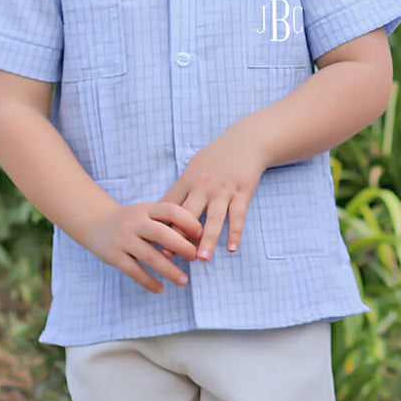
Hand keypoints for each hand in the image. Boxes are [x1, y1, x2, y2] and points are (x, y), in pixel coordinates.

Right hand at [82, 201, 202, 293]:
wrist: (96, 222)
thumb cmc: (132, 219)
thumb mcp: (147, 212)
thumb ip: (167, 220)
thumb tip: (199, 235)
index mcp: (146, 209)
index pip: (170, 211)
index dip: (187, 221)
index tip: (201, 233)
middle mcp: (134, 222)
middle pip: (161, 234)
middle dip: (181, 246)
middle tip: (195, 257)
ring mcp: (123, 239)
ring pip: (149, 256)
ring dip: (169, 270)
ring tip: (184, 280)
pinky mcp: (113, 256)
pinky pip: (134, 271)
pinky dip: (148, 281)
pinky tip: (161, 289)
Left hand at [164, 134, 268, 259]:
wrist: (246, 142)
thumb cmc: (216, 156)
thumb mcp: (194, 166)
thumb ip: (181, 188)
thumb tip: (164, 210)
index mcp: (188, 180)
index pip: (170, 206)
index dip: (161, 225)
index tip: (153, 243)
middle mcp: (203, 186)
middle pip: (188, 215)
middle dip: (179, 237)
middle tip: (171, 257)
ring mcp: (223, 190)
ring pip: (214, 219)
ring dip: (207, 240)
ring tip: (201, 259)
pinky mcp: (242, 193)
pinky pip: (237, 216)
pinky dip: (235, 233)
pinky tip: (231, 248)